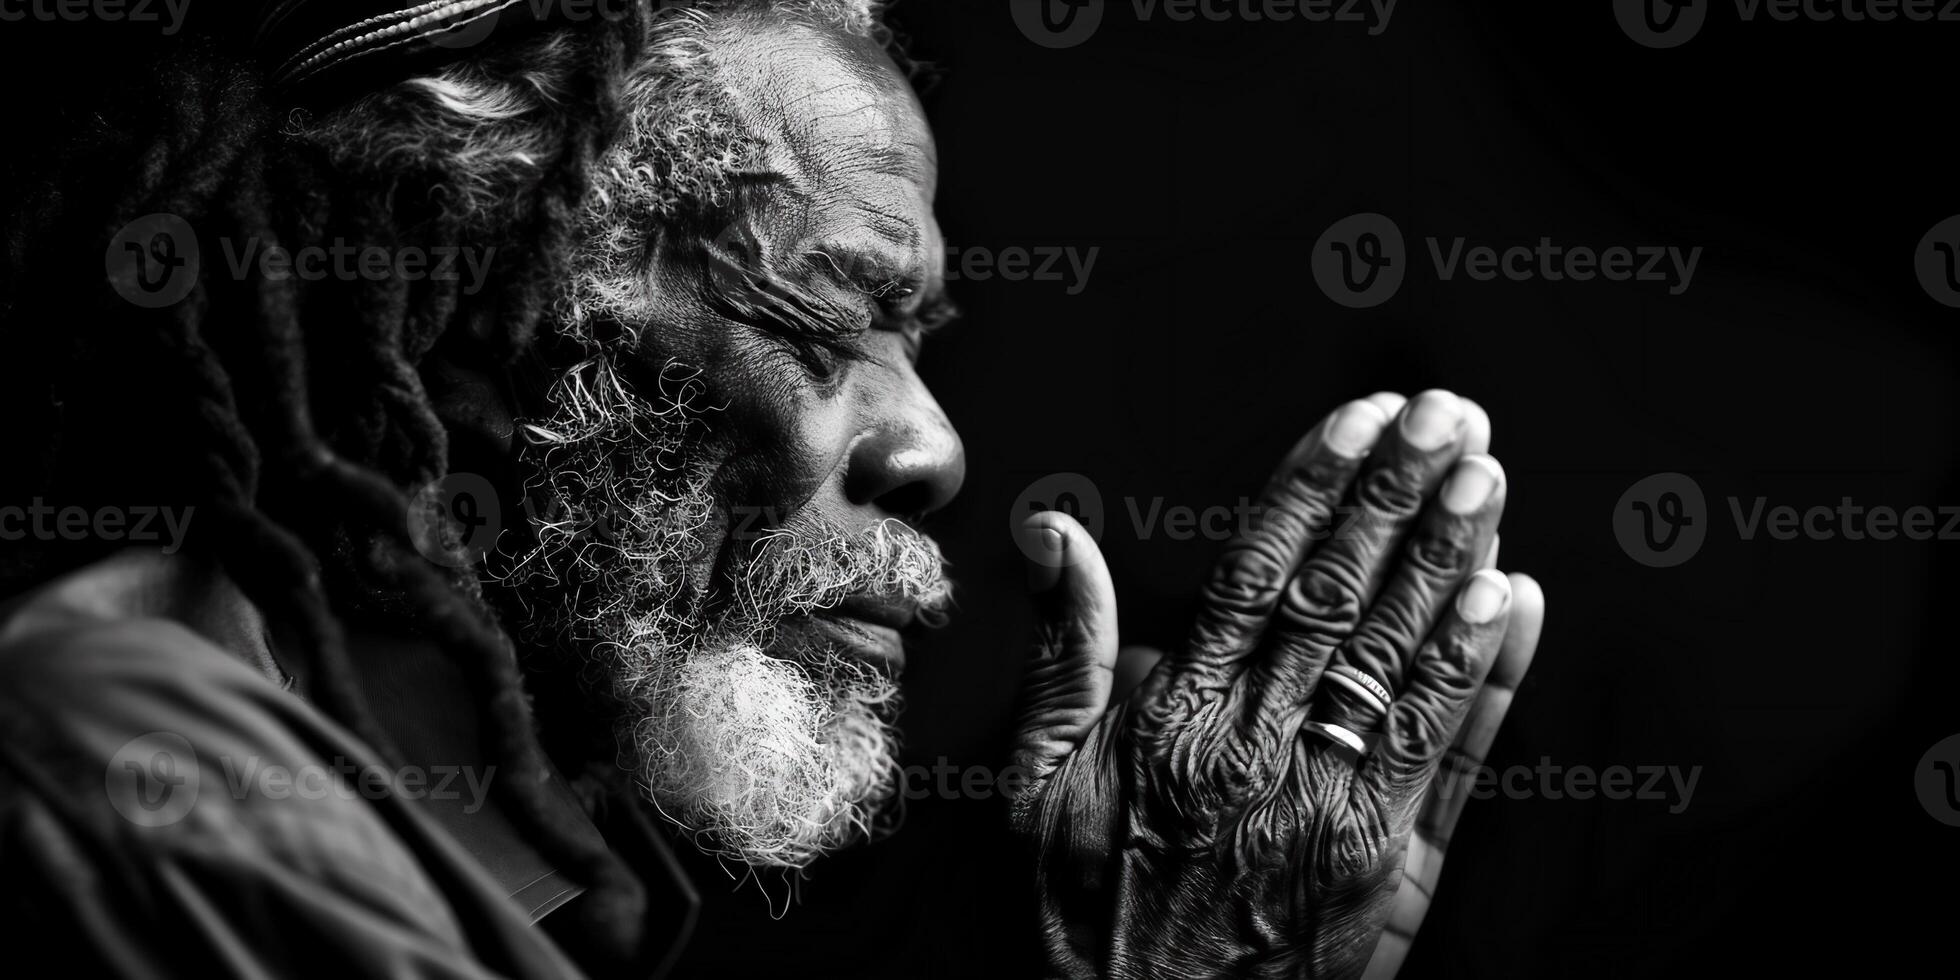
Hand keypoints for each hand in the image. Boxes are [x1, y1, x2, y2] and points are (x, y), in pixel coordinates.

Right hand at [1007, 391, 1546, 979]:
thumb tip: (1056, 531)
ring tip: (1488, 473)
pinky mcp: (1390, 863)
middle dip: (1399, 497)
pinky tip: (1511, 598)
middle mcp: (1262, 753)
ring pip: (1403, 661)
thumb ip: (1063, 653)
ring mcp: (1335, 807)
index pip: (1258, 575)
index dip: (1314, 487)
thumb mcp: (1031, 782)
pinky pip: (1449, 754)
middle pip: (1341, 599)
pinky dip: (1484, 674)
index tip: (1357, 417)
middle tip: (1446, 412)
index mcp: (1177, 724)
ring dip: (1451, 559)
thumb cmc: (1081, 910)